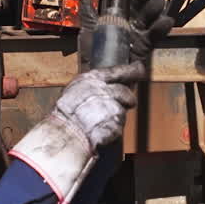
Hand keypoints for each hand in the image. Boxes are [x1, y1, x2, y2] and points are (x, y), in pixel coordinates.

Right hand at [9, 63, 143, 203]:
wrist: (65, 135)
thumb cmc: (65, 115)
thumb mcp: (74, 90)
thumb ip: (91, 85)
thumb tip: (106, 84)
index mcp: (92, 80)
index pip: (118, 71)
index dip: (131, 70)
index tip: (139, 68)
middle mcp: (104, 91)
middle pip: (125, 92)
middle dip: (125, 100)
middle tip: (113, 108)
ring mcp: (112, 107)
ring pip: (122, 111)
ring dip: (114, 117)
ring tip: (96, 122)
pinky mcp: (116, 124)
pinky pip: (118, 126)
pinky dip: (111, 130)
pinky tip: (98, 130)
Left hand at [78, 0, 174, 67]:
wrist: (95, 77)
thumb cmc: (90, 55)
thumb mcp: (88, 29)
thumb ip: (87, 11)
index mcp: (119, 18)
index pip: (132, 0)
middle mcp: (131, 25)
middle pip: (143, 7)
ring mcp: (139, 37)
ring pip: (151, 19)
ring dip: (156, 9)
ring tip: (158, 2)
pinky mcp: (145, 50)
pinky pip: (155, 37)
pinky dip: (161, 29)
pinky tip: (165, 21)